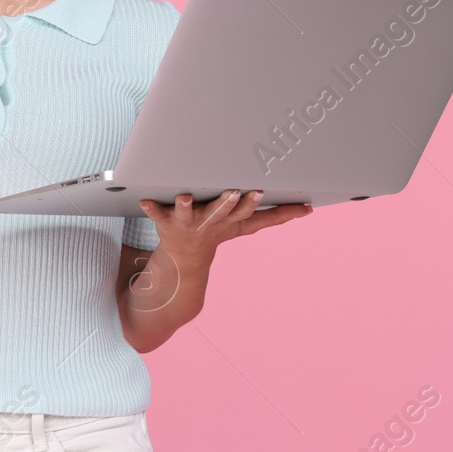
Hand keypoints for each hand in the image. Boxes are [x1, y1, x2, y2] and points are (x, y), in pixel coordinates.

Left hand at [138, 189, 311, 273]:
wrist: (186, 261)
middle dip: (227, 202)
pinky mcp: (166, 222)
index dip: (252, 202)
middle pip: (220, 212)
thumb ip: (277, 216)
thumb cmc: (219, 229)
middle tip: (234, 190)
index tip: (259, 190)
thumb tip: (309, 208)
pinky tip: (143, 199)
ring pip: (188, 213)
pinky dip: (150, 207)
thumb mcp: (247, 225)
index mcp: (230, 221)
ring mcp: (188, 223)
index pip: (245, 212)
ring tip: (183, 196)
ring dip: (186, 205)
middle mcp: (210, 222)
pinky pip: (156, 213)